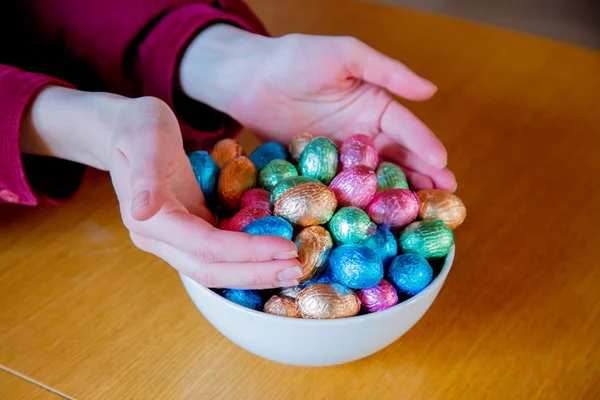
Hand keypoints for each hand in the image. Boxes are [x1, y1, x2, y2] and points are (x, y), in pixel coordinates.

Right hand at [22, 87, 302, 288]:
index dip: (246, 251)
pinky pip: (220, 256)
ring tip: (293, 268)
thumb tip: (142, 211)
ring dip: (255, 272)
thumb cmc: (137, 129)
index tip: (285, 248)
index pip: (205, 247)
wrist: (125, 132)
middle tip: (298, 269)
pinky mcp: (188, 233)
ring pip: (216, 270)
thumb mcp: (143, 140)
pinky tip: (274, 255)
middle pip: (211, 270)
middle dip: (256, 272)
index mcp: (151, 222)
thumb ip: (144, 177)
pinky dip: (249, 259)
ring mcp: (174, 241)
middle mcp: (160, 240)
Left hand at [180, 25, 455, 190]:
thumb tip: (431, 91)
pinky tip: (369, 219)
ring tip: (417, 215)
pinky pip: (340, 189)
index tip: (443, 166)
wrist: (248, 79)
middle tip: (443, 201)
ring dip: (395, 197)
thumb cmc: (297, 58)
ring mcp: (340, 157)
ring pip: (373, 179)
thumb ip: (387, 71)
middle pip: (397, 160)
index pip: (406, 130)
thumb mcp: (346, 54)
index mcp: (375, 107)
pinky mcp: (317, 171)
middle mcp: (363, 135)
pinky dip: (356, 205)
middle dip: (421, 179)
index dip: (425, 147)